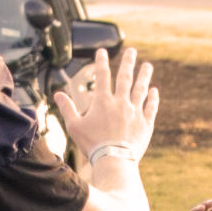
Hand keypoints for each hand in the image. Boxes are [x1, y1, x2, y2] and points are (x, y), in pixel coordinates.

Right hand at [57, 45, 158, 162]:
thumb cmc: (91, 144)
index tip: (102, 51)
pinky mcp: (145, 123)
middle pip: (125, 78)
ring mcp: (135, 112)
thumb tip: (57, 94)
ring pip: (140, 89)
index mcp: (102, 101)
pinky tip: (154, 91)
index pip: (102, 76)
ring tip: (147, 65)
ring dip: (144, 76)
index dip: (101, 62)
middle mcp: (121, 103)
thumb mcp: (74, 126)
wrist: (114, 160)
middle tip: (131, 51)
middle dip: (128, 62)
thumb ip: (67, 108)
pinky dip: (153, 98)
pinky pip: (150, 107)